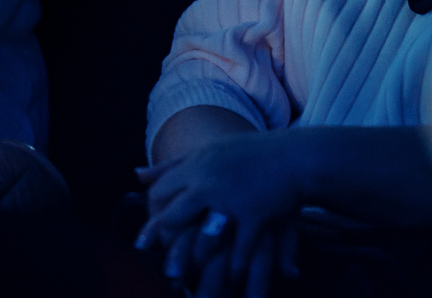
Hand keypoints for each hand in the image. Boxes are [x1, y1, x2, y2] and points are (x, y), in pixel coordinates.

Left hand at [135, 131, 302, 297]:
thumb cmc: (250, 154)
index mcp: (197, 164)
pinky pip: (239, 248)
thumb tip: (136, 175)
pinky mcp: (255, 214)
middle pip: (175, 216)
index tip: (145, 241)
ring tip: (188, 280)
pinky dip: (235, 269)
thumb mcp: (209, 152)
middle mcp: (209, 181)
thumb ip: (172, 165)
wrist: (295, 155)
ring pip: (204, 238)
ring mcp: (232, 198)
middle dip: (164, 245)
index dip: (152, 217)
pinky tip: (232, 280)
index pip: (161, 191)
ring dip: (196, 261)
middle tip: (159, 268)